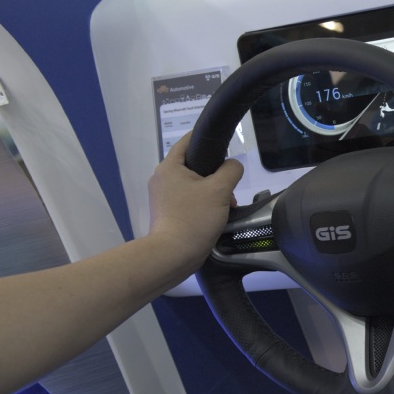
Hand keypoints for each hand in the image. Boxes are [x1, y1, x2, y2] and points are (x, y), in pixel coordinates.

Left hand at [147, 132, 243, 272]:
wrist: (173, 254)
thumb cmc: (194, 217)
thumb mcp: (220, 190)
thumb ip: (231, 170)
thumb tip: (232, 166)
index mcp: (169, 167)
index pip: (188, 141)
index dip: (208, 139)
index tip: (226, 144)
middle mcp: (162, 178)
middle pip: (194, 165)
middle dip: (216, 174)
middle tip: (230, 187)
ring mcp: (162, 196)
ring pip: (193, 183)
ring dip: (212, 190)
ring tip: (227, 205)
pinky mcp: (167, 212)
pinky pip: (189, 198)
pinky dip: (203, 202)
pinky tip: (217, 214)